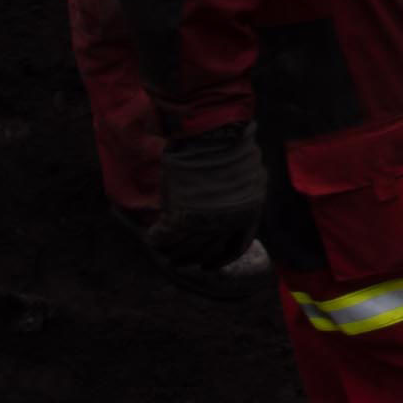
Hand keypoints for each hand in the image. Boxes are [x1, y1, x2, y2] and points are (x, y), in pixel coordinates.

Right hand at [150, 121, 266, 274]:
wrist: (214, 136)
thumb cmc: (231, 149)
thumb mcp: (248, 177)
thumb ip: (240, 197)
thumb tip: (231, 207)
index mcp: (248, 213)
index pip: (234, 248)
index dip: (218, 260)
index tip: (207, 265)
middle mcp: (229, 222)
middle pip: (207, 252)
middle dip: (192, 258)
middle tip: (179, 259)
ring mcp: (205, 221)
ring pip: (185, 249)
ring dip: (173, 252)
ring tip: (165, 250)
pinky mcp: (181, 216)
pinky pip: (166, 237)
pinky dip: (157, 239)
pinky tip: (153, 236)